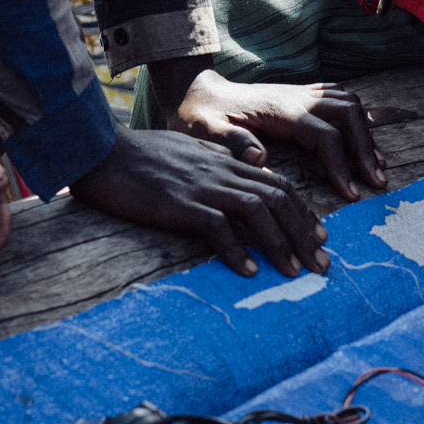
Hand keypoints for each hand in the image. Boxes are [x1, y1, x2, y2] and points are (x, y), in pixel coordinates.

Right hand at [70, 130, 327, 277]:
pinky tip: (248, 272)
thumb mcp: (186, 153)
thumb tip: (239, 174)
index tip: (319, 237)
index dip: (302, 211)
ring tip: (295, 273)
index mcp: (223, 161)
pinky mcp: (180, 203)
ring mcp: (201, 186)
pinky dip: (236, 250)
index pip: (276, 184)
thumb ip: (216, 162)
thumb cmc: (138, 155)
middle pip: (277, 198)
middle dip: (304, 232)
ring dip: (281, 244)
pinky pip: (217, 227)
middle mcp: (220, 171)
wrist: (100, 150)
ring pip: (257, 211)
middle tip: (322, 264)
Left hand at [162, 66, 384, 201]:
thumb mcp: (204, 130)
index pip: (324, 135)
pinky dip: (355, 119)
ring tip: (375, 166)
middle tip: (375, 182)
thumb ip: (231, 142)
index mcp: (278, 109)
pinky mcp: (299, 96)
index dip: (341, 164)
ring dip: (365, 133)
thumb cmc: (199, 116)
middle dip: (365, 147)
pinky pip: (338, 99)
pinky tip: (361, 142)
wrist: (196, 91)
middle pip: (347, 114)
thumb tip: (260, 157)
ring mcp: (299, 93)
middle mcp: (295, 97)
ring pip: (348, 103)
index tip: (350, 194)